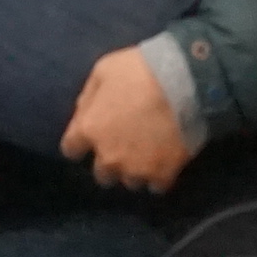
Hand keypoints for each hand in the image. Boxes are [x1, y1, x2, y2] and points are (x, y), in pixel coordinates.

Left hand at [60, 45, 194, 193]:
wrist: (185, 82)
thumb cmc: (140, 70)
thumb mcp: (104, 70)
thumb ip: (89, 97)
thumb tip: (82, 115)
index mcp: (89, 130)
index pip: (71, 150)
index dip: (80, 143)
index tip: (92, 137)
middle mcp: (108, 157)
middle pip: (102, 173)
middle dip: (110, 161)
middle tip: (125, 145)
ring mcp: (136, 169)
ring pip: (130, 181)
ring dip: (135, 170)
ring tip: (149, 155)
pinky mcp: (162, 175)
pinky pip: (157, 186)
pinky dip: (160, 176)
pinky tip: (166, 162)